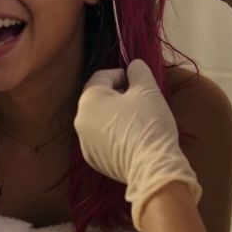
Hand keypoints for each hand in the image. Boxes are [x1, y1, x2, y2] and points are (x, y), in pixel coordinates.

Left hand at [75, 60, 201, 230]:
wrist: (152, 166)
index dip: (121, 74)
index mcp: (88, 100)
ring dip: (116, 116)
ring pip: (100, 120)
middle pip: (99, 99)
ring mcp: (84, 143)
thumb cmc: (148, 122)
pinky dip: (115, 135)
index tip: (138, 81)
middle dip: (119, 95)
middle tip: (141, 100)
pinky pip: (103, 140)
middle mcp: (80, 121)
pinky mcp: (94, 160)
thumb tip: (133, 66)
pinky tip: (133, 139)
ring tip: (138, 120)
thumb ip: (138, 71)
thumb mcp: (148, 90)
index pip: (101, 77)